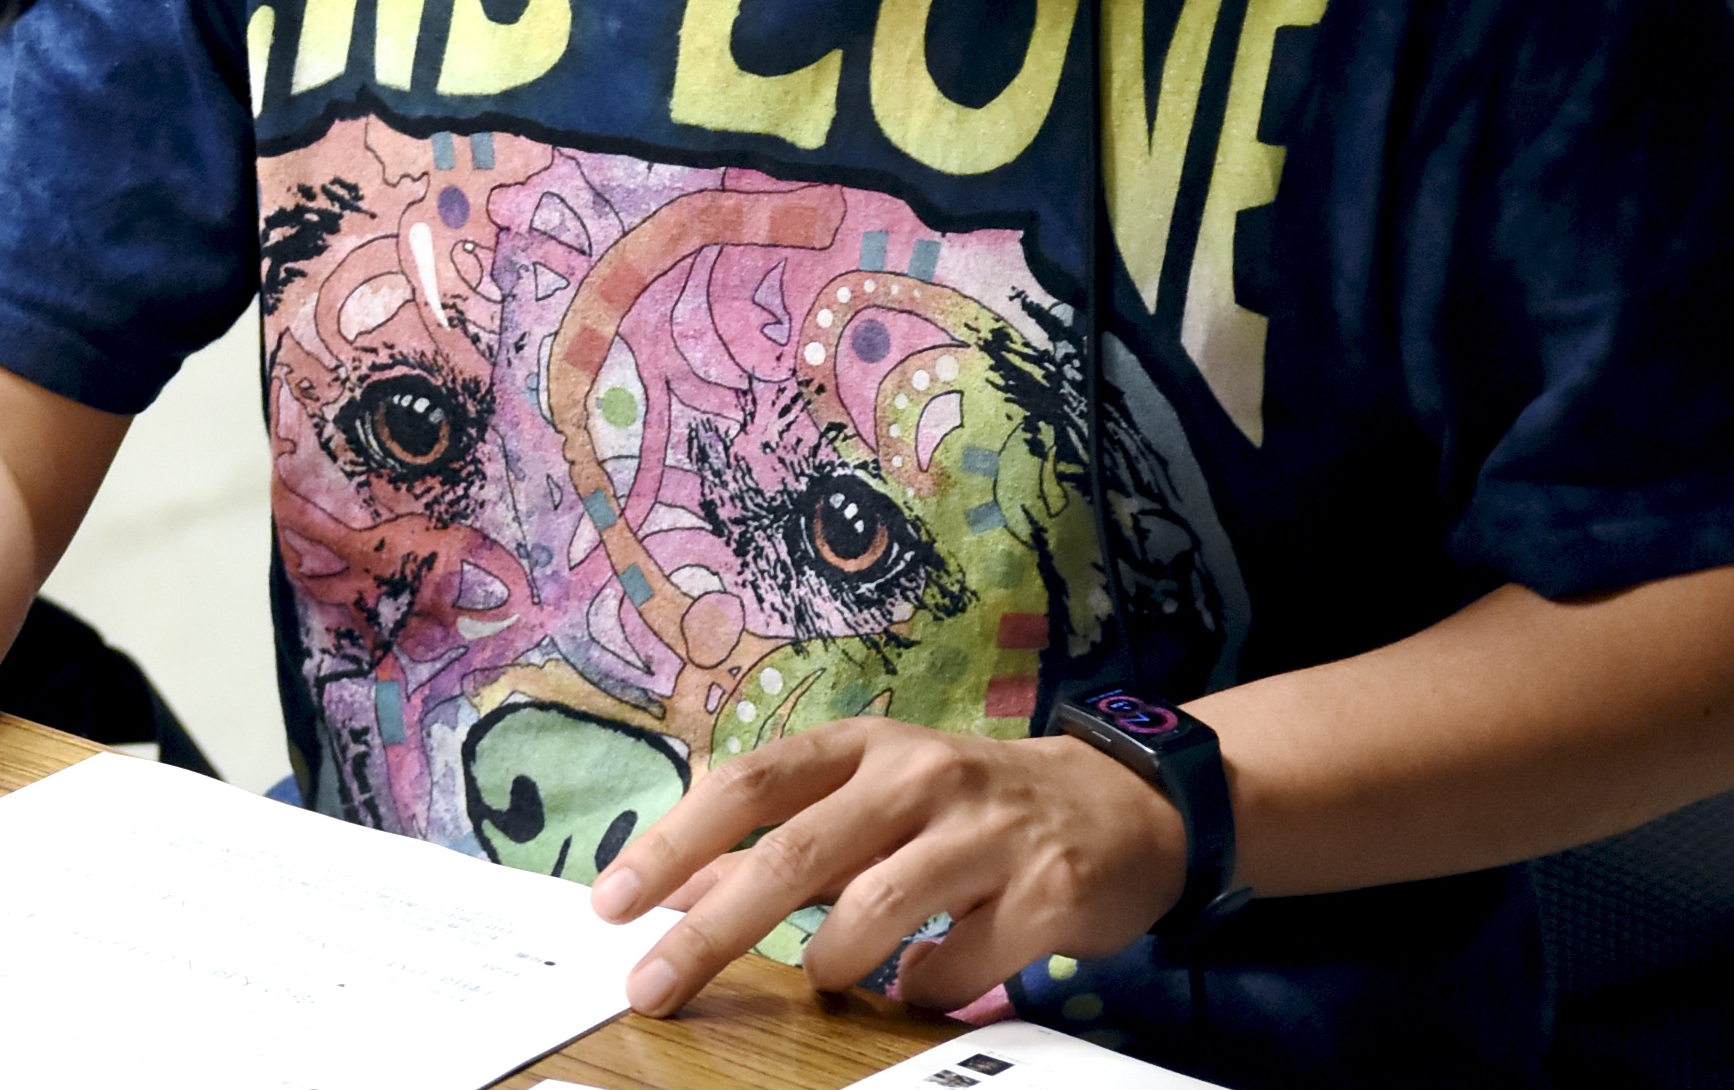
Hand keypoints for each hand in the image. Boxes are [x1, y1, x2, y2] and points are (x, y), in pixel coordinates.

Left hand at [585, 717, 1188, 1016]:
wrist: (1121, 805)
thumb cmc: (967, 805)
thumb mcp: (871, 798)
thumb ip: (780, 837)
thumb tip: (676, 891)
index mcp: (862, 745)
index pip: (747, 784)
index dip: (673, 842)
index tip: (611, 902)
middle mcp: (918, 774)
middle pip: (794, 854)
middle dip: (711, 929)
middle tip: (652, 986)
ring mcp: (985, 829)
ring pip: (872, 910)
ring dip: (833, 962)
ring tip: (834, 974)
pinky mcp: (1043, 890)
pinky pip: (955, 963)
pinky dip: (922, 988)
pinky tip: (925, 980)